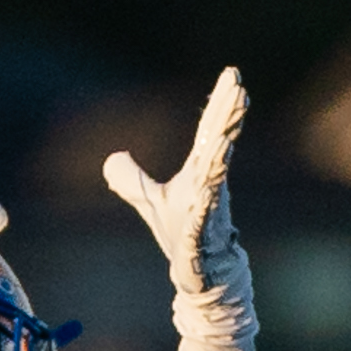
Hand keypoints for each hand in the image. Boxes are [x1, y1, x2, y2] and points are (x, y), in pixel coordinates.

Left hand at [103, 67, 248, 294]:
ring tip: (228, 129)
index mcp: (201, 171)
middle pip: (220, 142)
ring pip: (217, 174)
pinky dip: (207, 200)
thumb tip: (112, 158)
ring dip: (222, 151)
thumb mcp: (149, 202)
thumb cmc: (182, 237)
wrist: (200, 277)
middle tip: (239, 86)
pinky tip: (209, 185)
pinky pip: (204, 215)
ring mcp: (208, 210)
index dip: (220, 102)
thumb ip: (132, 179)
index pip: (211, 129)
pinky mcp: (201, 236)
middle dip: (229, 115)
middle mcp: (209, 185)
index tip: (232, 73)